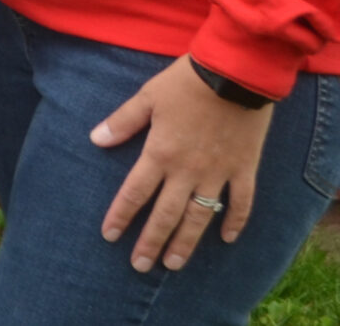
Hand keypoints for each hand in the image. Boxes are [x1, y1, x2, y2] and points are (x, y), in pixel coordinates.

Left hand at [93, 56, 271, 271]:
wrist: (235, 73)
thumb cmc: (186, 81)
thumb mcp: (147, 97)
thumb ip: (122, 122)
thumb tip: (95, 139)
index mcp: (160, 153)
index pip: (135, 192)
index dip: (121, 215)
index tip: (109, 236)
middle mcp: (188, 170)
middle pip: (166, 214)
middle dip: (151, 242)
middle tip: (140, 266)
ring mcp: (219, 172)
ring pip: (200, 216)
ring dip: (186, 241)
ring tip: (174, 263)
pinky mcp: (244, 168)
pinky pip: (241, 202)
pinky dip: (235, 221)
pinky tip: (227, 239)